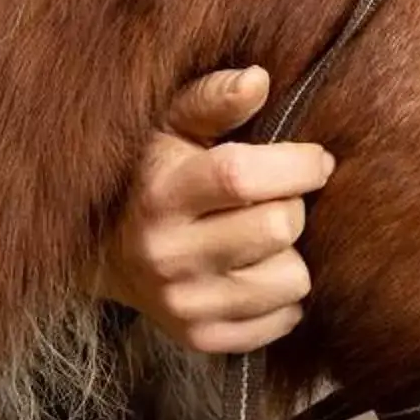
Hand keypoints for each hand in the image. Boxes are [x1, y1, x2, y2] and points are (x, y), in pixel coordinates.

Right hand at [97, 68, 330, 352]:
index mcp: (162, 194)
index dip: (297, 165)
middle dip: (295, 206)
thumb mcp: (170, 124)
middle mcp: (168, 255)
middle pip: (278, 228)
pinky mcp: (199, 339)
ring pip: (290, 281)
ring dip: (291, 254)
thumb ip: (213, 100)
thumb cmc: (152, 172)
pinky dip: (283, 298)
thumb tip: (258, 80)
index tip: (317, 160)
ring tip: (266, 238)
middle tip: (281, 198)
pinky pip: (281, 322)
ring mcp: (183, 305)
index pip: (242, 178)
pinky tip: (258, 272)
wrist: (103, 251)